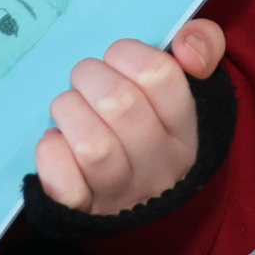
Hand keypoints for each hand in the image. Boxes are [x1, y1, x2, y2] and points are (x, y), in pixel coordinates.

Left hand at [34, 19, 225, 217]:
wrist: (129, 200)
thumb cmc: (149, 125)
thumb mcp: (184, 86)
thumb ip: (202, 45)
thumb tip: (188, 45)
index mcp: (186, 131)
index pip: (159, 74)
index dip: (127, 55)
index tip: (117, 62)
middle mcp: (160, 166)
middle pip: (118, 103)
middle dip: (89, 78)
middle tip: (87, 85)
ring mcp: (122, 192)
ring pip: (91, 144)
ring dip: (68, 112)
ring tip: (71, 113)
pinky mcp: (84, 209)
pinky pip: (62, 178)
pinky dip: (52, 152)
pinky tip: (58, 143)